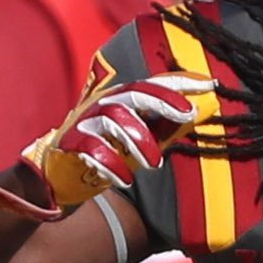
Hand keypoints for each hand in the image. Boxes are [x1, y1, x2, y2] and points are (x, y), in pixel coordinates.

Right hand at [0, 72, 208, 218]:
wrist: (55, 179)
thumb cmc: (102, 156)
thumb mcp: (137, 140)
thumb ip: (164, 128)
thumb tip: (201, 114)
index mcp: (119, 102)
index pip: (151, 85)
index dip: (178, 83)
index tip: (208, 84)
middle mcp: (101, 106)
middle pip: (132, 94)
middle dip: (162, 100)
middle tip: (188, 113)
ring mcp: (83, 123)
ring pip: (113, 119)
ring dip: (139, 141)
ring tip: (154, 164)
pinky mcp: (69, 144)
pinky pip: (92, 149)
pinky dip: (111, 165)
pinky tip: (125, 179)